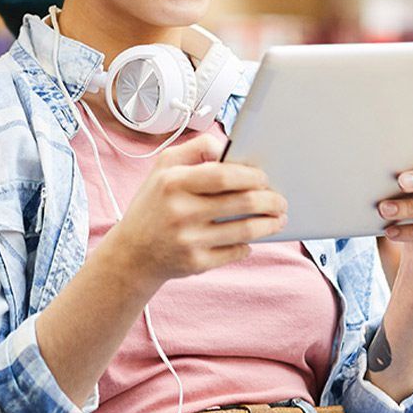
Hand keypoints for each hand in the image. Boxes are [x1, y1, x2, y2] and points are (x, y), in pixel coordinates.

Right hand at [103, 130, 287, 286]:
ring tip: (278, 218)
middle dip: (270, 201)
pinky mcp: (196, 263)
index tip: (264, 177)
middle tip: (280, 200)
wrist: (132, 253)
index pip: (223, 174)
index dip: (251, 176)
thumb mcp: (163, 167)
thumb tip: (229, 148)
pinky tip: (250, 239)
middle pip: (241, 203)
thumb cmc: (153, 204)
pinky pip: (235, 253)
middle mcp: (180, 212)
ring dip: (269, 224)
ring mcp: (188, 240)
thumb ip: (196, 148)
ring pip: (245, 231)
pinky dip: (248, 246)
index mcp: (172, 183)